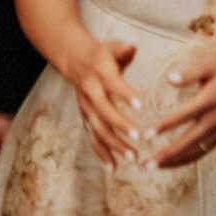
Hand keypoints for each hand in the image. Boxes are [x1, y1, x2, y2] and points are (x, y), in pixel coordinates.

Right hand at [65, 38, 141, 169]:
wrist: (74, 60)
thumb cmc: (102, 53)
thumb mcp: (112, 46)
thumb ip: (123, 49)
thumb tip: (131, 48)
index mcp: (100, 74)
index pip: (113, 85)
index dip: (126, 94)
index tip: (141, 106)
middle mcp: (91, 93)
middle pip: (104, 112)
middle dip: (120, 126)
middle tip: (139, 137)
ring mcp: (87, 108)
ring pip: (98, 129)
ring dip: (114, 145)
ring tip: (133, 157)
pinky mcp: (86, 118)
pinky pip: (93, 138)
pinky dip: (102, 154)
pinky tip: (113, 168)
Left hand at [151, 46, 215, 168]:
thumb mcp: (213, 63)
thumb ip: (190, 72)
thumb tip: (169, 79)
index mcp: (210, 100)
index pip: (182, 117)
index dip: (163, 127)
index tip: (145, 135)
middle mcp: (215, 119)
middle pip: (187, 143)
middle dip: (165, 155)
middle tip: (145, 164)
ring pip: (195, 151)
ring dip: (175, 161)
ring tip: (155, 167)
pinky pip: (204, 150)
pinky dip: (189, 158)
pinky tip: (175, 161)